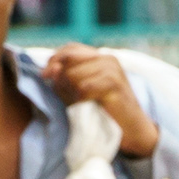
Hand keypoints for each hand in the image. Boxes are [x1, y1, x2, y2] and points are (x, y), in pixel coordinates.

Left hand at [41, 44, 159, 156]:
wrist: (132, 130)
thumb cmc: (103, 112)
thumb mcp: (79, 92)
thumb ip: (63, 80)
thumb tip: (48, 72)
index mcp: (98, 57)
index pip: (69, 49)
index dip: (54, 60)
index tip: (45, 77)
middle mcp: (106, 58)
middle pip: (68, 60)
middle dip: (61, 78)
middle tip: (68, 97)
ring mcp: (112, 69)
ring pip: (73, 74)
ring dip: (71, 92)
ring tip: (80, 103)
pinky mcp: (114, 83)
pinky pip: (84, 87)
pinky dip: (80, 99)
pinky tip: (88, 106)